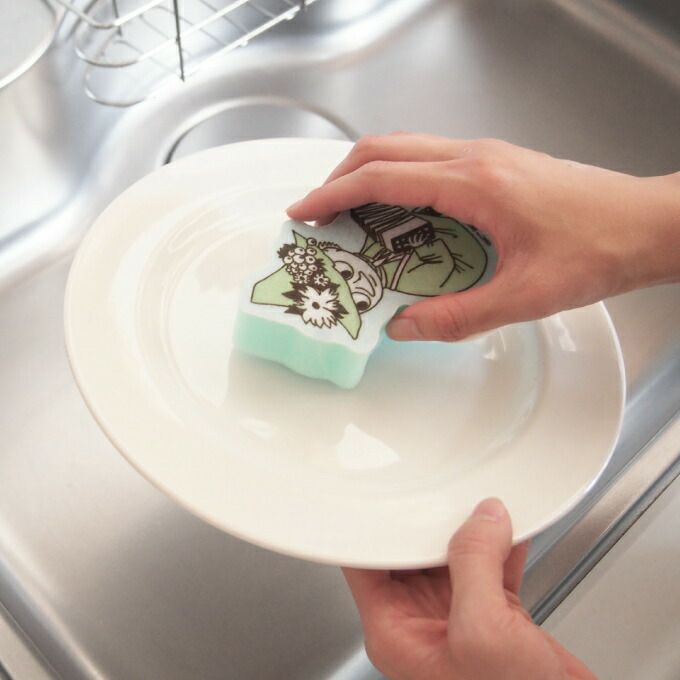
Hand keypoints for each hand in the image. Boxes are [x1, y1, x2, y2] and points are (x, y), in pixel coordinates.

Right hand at [287, 134, 679, 340]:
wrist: (646, 224)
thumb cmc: (597, 249)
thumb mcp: (523, 296)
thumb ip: (457, 316)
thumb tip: (404, 327)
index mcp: (473, 182)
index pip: (381, 178)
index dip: (333, 195)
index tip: (303, 212)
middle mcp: (474, 157)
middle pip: (383, 149)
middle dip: (340, 177)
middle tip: (318, 213)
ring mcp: (485, 155)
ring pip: (405, 148)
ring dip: (368, 176)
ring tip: (348, 214)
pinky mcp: (495, 164)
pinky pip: (429, 161)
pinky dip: (398, 181)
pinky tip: (398, 216)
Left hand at [342, 498, 595, 679]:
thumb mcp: (483, 632)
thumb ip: (475, 565)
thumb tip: (481, 519)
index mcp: (395, 630)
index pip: (367, 563)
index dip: (378, 528)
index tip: (388, 495)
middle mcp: (421, 623)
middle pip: (413, 554)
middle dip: (432, 522)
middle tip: (445, 492)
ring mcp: (458, 620)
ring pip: (455, 557)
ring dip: (473, 531)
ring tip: (484, 505)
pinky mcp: (494, 621)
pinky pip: (492, 568)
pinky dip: (504, 547)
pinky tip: (514, 529)